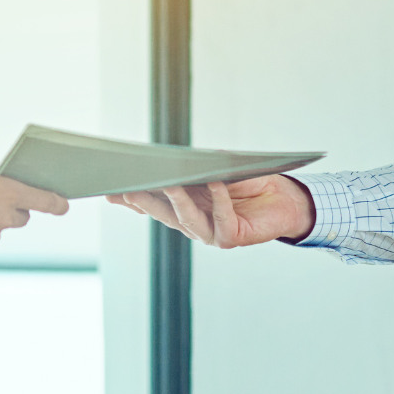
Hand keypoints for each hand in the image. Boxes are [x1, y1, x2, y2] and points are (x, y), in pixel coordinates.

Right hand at [106, 175, 314, 248]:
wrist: (283, 200)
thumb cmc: (249, 183)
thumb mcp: (216, 170)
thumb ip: (197, 167)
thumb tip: (177, 155)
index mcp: (184, 207)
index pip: (152, 204)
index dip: (131, 200)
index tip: (110, 191)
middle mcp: (193, 223)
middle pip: (162, 213)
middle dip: (143, 202)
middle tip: (127, 189)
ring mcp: (210, 233)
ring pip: (186, 220)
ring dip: (177, 201)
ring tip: (170, 183)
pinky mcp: (231, 238)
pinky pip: (221, 220)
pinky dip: (219, 200)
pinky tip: (215, 183)